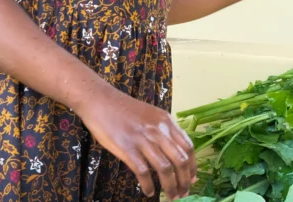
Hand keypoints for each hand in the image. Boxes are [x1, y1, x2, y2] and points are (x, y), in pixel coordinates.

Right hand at [78, 87, 196, 199]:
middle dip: (184, 181)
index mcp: (166, 121)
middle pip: (180, 161)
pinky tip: (149, 191)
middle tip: (183, 193)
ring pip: (165, 169)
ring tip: (170, 197)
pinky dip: (148, 185)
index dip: (193, 167)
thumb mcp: (150, 114)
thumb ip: (163, 130)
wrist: (100, 100)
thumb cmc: (123, 108)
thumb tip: (173, 151)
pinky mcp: (127, 148)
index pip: (188, 147)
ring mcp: (143, 140)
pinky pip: (143, 172)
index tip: (192, 179)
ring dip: (170, 187)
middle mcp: (158, 131)